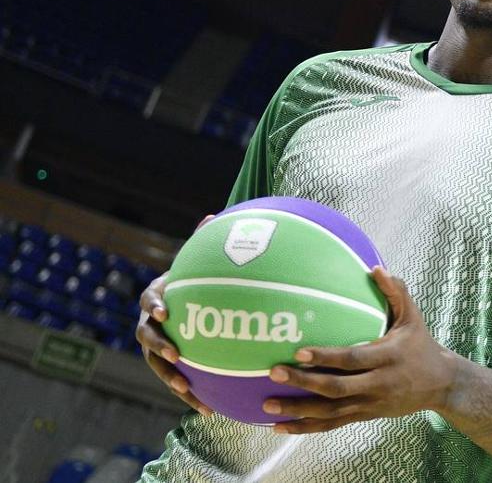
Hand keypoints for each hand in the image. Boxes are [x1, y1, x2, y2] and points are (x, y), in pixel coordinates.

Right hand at [134, 214, 214, 416]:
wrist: (184, 301)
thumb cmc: (193, 280)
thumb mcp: (197, 263)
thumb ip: (203, 242)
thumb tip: (213, 215)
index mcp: (157, 297)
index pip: (149, 300)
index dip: (155, 306)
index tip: (165, 311)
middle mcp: (149, 324)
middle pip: (146, 338)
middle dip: (159, 347)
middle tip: (177, 354)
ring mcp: (156, 346)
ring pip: (157, 365)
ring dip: (171, 378)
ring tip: (188, 390)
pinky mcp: (168, 364)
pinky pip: (175, 380)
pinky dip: (188, 393)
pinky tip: (209, 408)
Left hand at [262, 267, 459, 433]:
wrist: (441, 385)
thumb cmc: (422, 345)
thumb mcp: (414, 317)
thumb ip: (396, 292)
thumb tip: (376, 267)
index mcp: (387, 357)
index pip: (352, 359)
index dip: (326, 357)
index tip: (299, 351)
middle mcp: (377, 384)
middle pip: (336, 387)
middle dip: (303, 382)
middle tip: (273, 372)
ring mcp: (370, 404)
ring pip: (329, 412)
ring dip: (298, 410)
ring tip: (267, 405)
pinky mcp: (365, 415)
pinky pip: (332, 425)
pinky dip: (306, 428)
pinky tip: (280, 426)